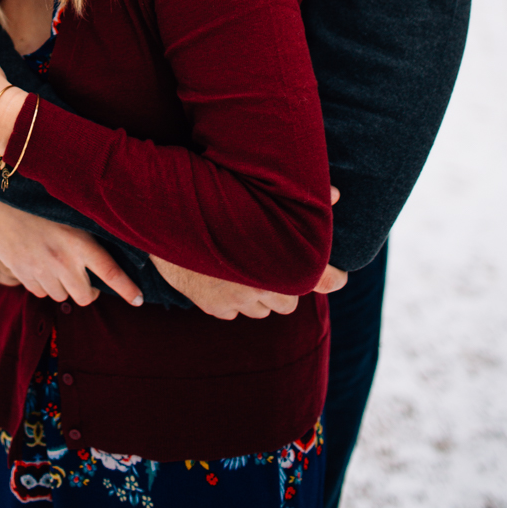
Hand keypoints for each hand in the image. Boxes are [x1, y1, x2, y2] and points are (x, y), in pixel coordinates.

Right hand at [0, 193, 143, 307]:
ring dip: (64, 286)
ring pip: (61, 295)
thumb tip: (111, 245)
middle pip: (85, 296)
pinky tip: (41, 266)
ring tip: (59, 266)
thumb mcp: (69, 210)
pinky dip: (44, 284)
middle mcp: (61, 259)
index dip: (127, 289)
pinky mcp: (21, 272)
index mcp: (78, 241)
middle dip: (88, 292)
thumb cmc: (40, 198)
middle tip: (88, 282)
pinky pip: (39, 292)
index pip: (110, 272)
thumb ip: (87, 232)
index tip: (139, 300)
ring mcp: (40, 269)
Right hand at [150, 183, 345, 317]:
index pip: (321, 278)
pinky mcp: (213, 307)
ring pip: (261, 309)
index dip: (330, 276)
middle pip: (288, 301)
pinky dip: (231, 299)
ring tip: (243, 269)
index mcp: (281, 260)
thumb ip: (302, 200)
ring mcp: (236, 299)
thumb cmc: (218, 198)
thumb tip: (338, 195)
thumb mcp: (261, 196)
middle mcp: (263, 286)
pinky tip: (221, 277)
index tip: (336, 277)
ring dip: (257, 294)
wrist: (168, 213)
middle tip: (269, 264)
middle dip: (283, 285)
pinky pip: (232, 312)